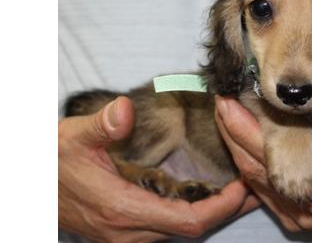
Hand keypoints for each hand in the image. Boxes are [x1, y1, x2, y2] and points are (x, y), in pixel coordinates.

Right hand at [59, 96, 257, 242]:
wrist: (32, 185)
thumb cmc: (52, 162)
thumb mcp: (74, 138)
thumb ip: (102, 125)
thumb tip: (124, 110)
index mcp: (124, 208)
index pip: (189, 221)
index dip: (222, 208)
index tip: (243, 187)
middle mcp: (129, 230)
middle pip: (192, 229)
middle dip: (225, 210)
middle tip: (250, 185)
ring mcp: (126, 234)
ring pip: (181, 231)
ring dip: (211, 212)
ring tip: (235, 189)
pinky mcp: (124, 230)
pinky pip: (168, 227)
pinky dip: (192, 212)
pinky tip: (203, 195)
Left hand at [215, 80, 311, 230]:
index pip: (285, 153)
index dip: (252, 128)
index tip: (229, 101)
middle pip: (260, 167)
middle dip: (235, 133)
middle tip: (220, 101)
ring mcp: (304, 213)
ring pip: (255, 179)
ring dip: (236, 146)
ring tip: (224, 114)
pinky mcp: (295, 216)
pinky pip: (259, 188)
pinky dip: (245, 162)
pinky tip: (236, 139)